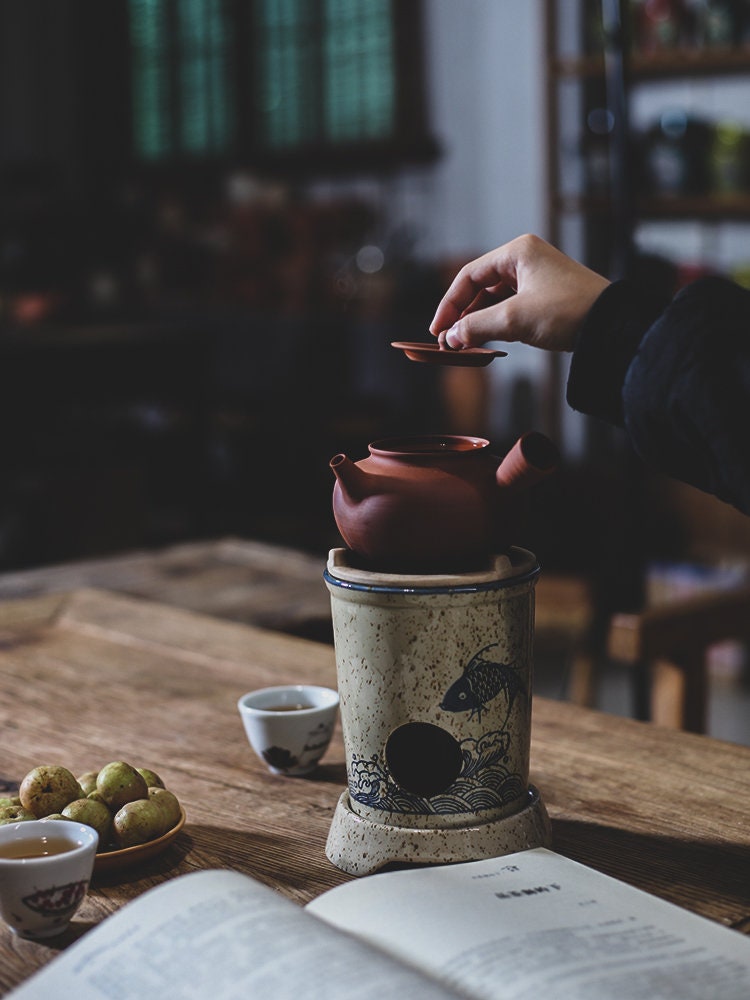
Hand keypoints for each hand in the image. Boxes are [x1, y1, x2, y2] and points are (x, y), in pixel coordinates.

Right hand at [429, 234, 609, 351]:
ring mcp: (537, 277)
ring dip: (478, 322)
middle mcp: (526, 259)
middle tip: (449, 342)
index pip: (469, 275)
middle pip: (480, 287)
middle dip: (462, 315)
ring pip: (494, 299)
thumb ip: (476, 326)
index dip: (449, 304)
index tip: (438, 330)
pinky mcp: (545, 296)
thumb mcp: (514, 319)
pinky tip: (487, 340)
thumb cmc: (567, 312)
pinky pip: (510, 307)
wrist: (612, 325)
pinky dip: (496, 324)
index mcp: (517, 252)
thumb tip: (451, 337)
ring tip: (465, 345)